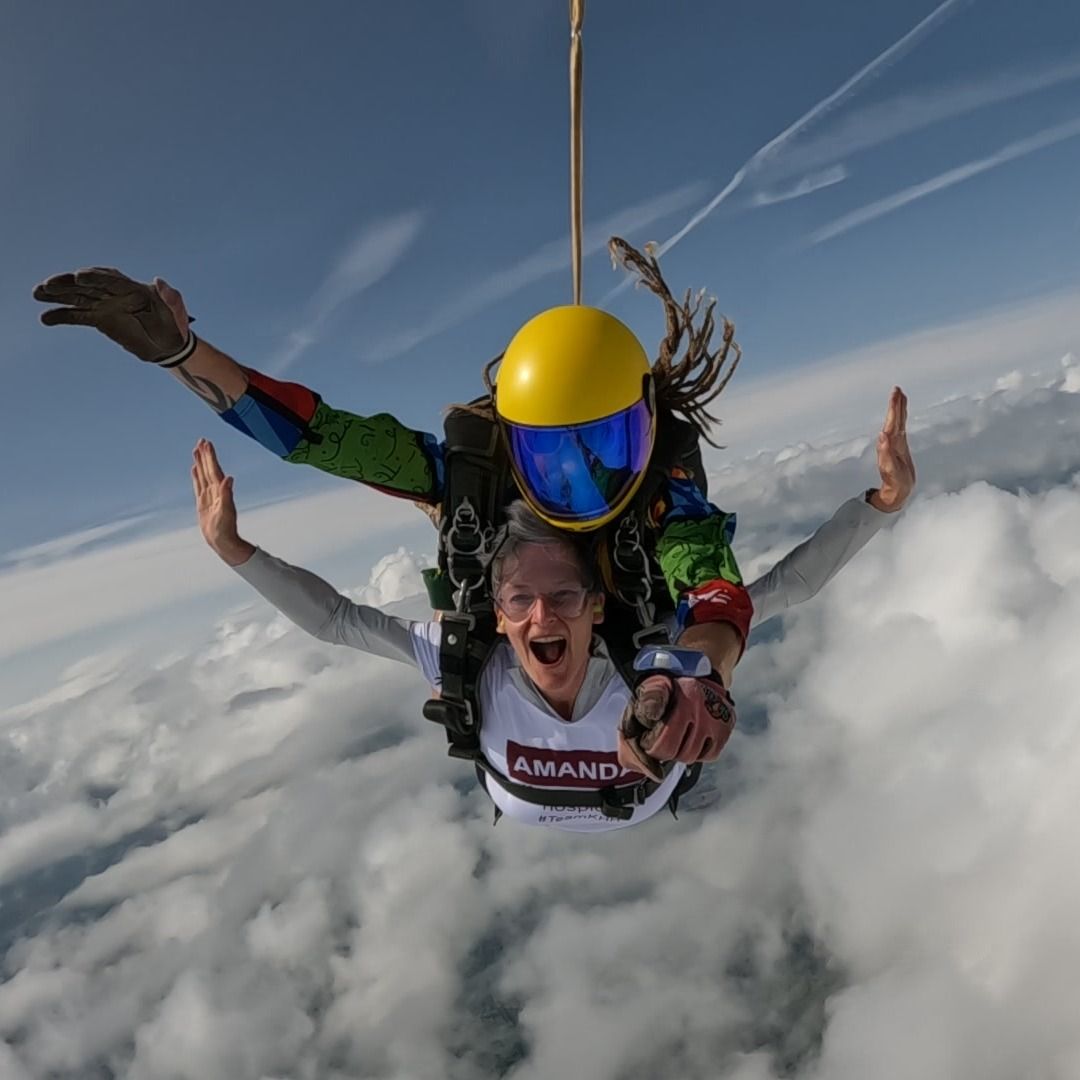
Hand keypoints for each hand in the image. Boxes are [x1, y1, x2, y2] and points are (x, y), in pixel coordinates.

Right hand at [33, 267, 192, 364]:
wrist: (170, 345)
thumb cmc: (176, 325)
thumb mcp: (178, 311)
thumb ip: (171, 296)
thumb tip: (159, 280)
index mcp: (134, 289)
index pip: (110, 280)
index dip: (94, 277)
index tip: (78, 276)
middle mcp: (116, 294)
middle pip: (88, 286)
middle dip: (68, 284)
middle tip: (47, 285)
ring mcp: (106, 306)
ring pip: (78, 298)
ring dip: (58, 296)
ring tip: (37, 294)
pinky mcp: (100, 319)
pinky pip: (79, 316)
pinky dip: (63, 316)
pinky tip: (46, 318)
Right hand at [191, 439, 251, 564]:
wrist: (221, 541)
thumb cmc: (225, 528)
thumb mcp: (226, 511)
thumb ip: (227, 494)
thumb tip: (229, 478)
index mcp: (220, 491)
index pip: (214, 469)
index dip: (210, 456)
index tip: (206, 444)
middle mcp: (215, 491)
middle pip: (209, 469)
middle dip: (205, 455)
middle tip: (202, 440)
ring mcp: (209, 496)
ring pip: (203, 475)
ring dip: (201, 462)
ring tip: (197, 450)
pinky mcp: (203, 502)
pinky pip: (199, 485)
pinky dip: (197, 476)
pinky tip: (195, 469)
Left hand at [618, 673, 735, 782]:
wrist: (702, 673)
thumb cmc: (671, 686)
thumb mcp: (650, 689)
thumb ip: (642, 713)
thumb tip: (634, 746)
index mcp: (682, 699)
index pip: (661, 743)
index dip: (649, 746)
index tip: (647, 739)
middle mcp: (702, 710)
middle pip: (675, 753)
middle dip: (664, 751)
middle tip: (660, 742)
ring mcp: (716, 721)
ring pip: (691, 757)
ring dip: (680, 752)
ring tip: (677, 738)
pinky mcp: (726, 730)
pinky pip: (708, 756)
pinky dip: (699, 752)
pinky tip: (692, 738)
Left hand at [869, 386, 915, 512]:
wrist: (897, 492)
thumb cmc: (894, 482)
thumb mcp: (889, 469)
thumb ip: (885, 453)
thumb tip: (882, 435)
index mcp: (889, 444)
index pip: (892, 421)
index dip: (894, 408)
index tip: (896, 394)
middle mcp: (891, 441)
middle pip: (894, 419)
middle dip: (896, 404)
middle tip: (897, 389)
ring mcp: (896, 444)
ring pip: (898, 422)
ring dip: (898, 409)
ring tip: (900, 396)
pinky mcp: (900, 447)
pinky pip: (901, 428)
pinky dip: (902, 418)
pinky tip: (902, 413)